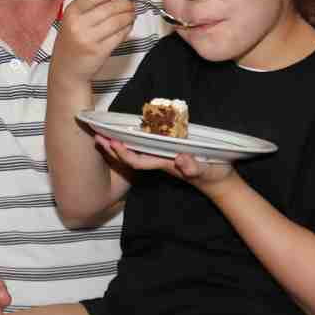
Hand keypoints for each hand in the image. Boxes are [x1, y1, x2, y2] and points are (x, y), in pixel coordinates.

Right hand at [50, 0, 136, 83]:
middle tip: (130, 4)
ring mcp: (89, 39)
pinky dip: (127, 29)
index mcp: (70, 14)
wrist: (67, 70)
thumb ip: (92, 0)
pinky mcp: (100, 51)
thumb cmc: (72, 42)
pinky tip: (127, 27)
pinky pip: (120, 35)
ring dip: (129, 16)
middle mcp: (78, 25)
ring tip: (131, 15)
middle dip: (125, 4)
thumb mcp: (75, 19)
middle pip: (109, 8)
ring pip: (117, 21)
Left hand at [96, 136, 234, 189]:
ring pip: (135, 152)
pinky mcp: (166, 154)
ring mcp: (161, 158)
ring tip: (103, 134)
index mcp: (164, 163)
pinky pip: (144, 148)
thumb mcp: (207, 169)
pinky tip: (127, 133)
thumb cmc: (213, 174)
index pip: (138, 161)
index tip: (112, 143)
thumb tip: (181, 160)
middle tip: (96, 135)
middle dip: (113, 148)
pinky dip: (133, 141)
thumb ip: (194, 166)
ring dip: (119, 144)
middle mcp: (159, 160)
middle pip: (130, 156)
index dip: (124, 153)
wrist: (218, 181)